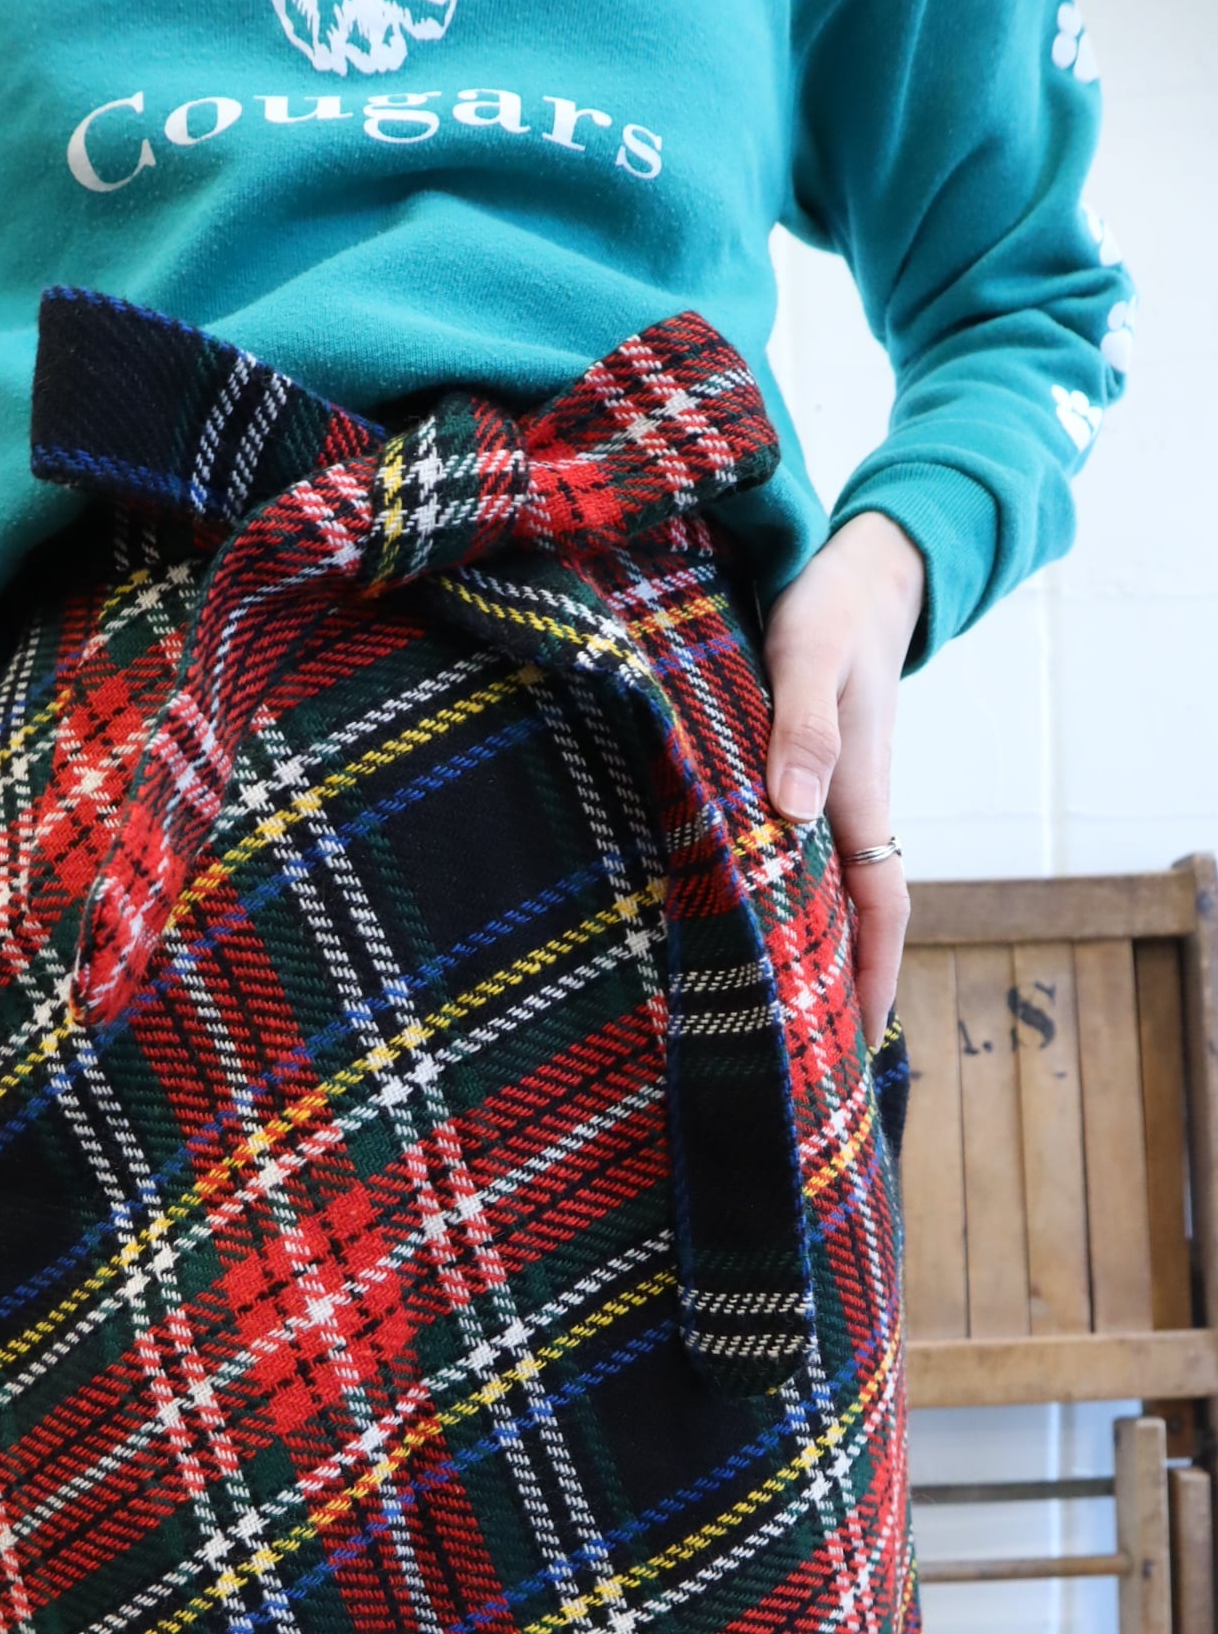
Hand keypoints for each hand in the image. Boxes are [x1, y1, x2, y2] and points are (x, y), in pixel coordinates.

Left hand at [762, 511, 923, 1047]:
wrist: (857, 569)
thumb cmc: (827, 608)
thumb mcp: (807, 655)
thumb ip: (798, 726)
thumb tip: (794, 812)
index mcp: (858, 795)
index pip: (879, 905)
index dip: (873, 973)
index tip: (862, 1039)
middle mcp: (849, 808)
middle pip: (856, 918)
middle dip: (842, 989)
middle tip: (812, 1065)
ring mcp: (830, 798)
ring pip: (829, 894)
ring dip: (813, 952)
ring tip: (780, 1019)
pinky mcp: (805, 780)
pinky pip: (804, 861)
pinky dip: (790, 903)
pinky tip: (755, 926)